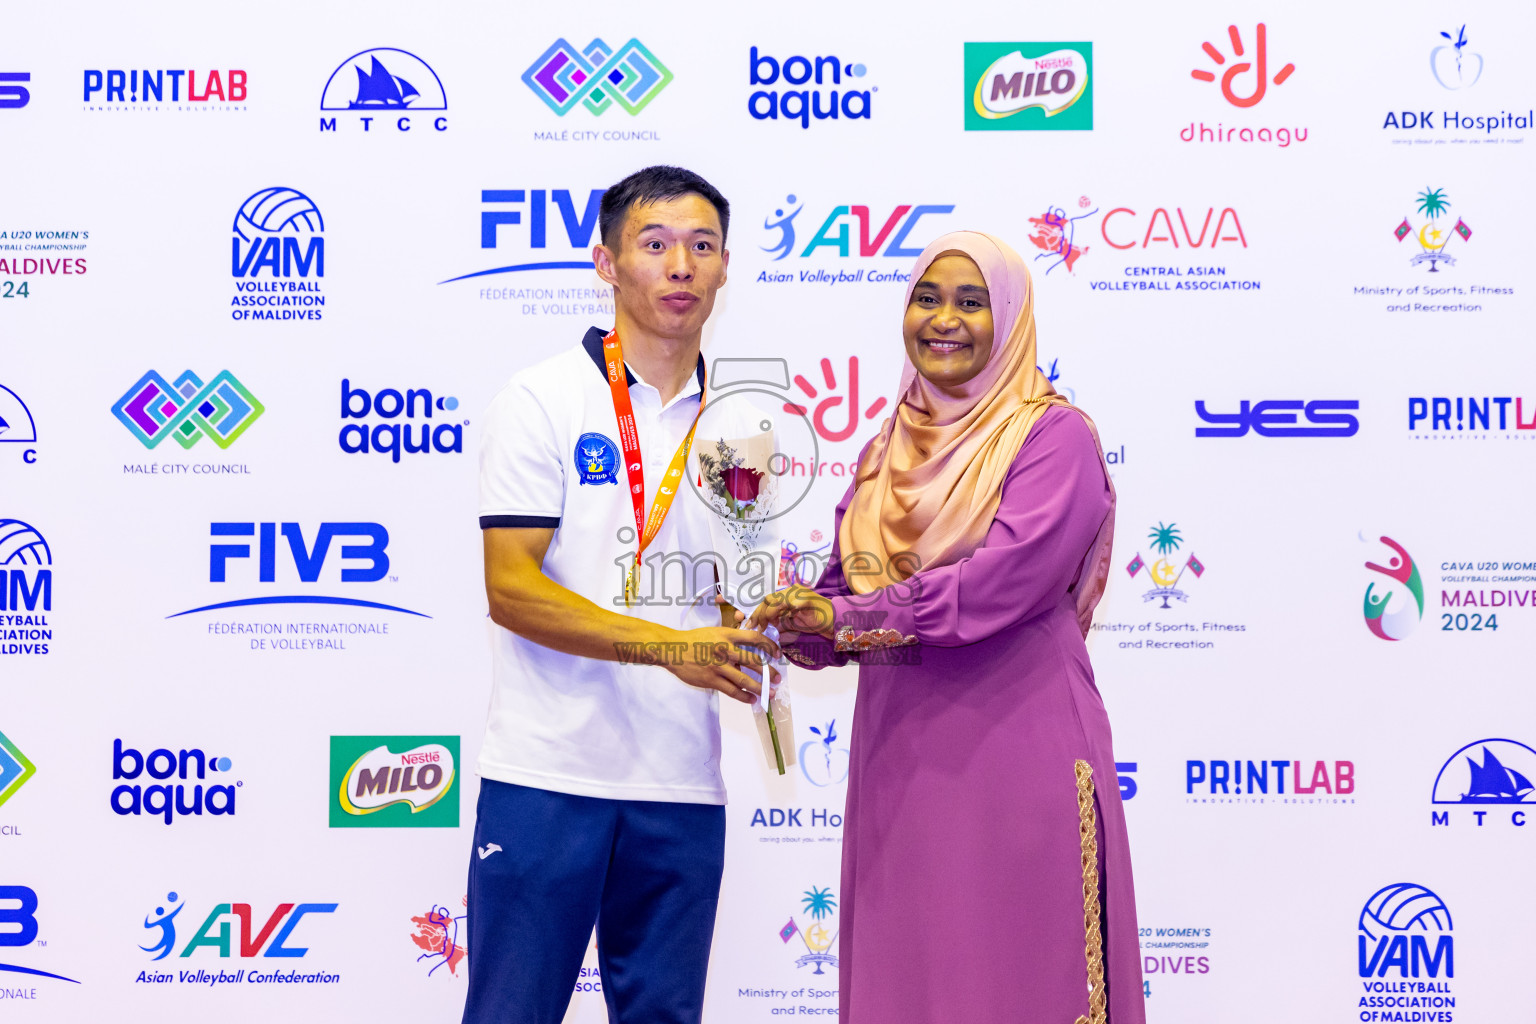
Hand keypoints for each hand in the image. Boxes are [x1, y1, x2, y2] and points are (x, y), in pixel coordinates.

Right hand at [663, 626, 781, 703]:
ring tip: (769, 693)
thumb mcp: (715, 632)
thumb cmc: (694, 640)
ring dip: (760, 688)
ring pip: (745, 680)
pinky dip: (744, 696)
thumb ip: (731, 639)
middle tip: (778, 678)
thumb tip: (749, 649)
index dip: (769, 646)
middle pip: (754, 661)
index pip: (754, 638)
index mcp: (727, 635)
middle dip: (769, 671)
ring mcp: (718, 666)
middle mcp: (725, 650)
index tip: (778, 653)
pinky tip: (752, 699)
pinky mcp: (711, 680)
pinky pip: (732, 690)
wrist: (672, 650)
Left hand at [747, 585, 834, 639]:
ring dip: (766, 615)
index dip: (756, 612)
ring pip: (774, 601)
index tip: (748, 623)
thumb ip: (777, 622)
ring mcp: (798, 593)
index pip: (767, 600)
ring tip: (765, 627)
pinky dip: (778, 614)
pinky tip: (775, 624)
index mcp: (788, 594)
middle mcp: (791, 590)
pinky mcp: (805, 599)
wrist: (835, 622)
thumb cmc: (814, 621)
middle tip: (754, 627)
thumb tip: (761, 627)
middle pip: (768, 599)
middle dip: (758, 614)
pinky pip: (787, 604)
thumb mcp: (791, 622)